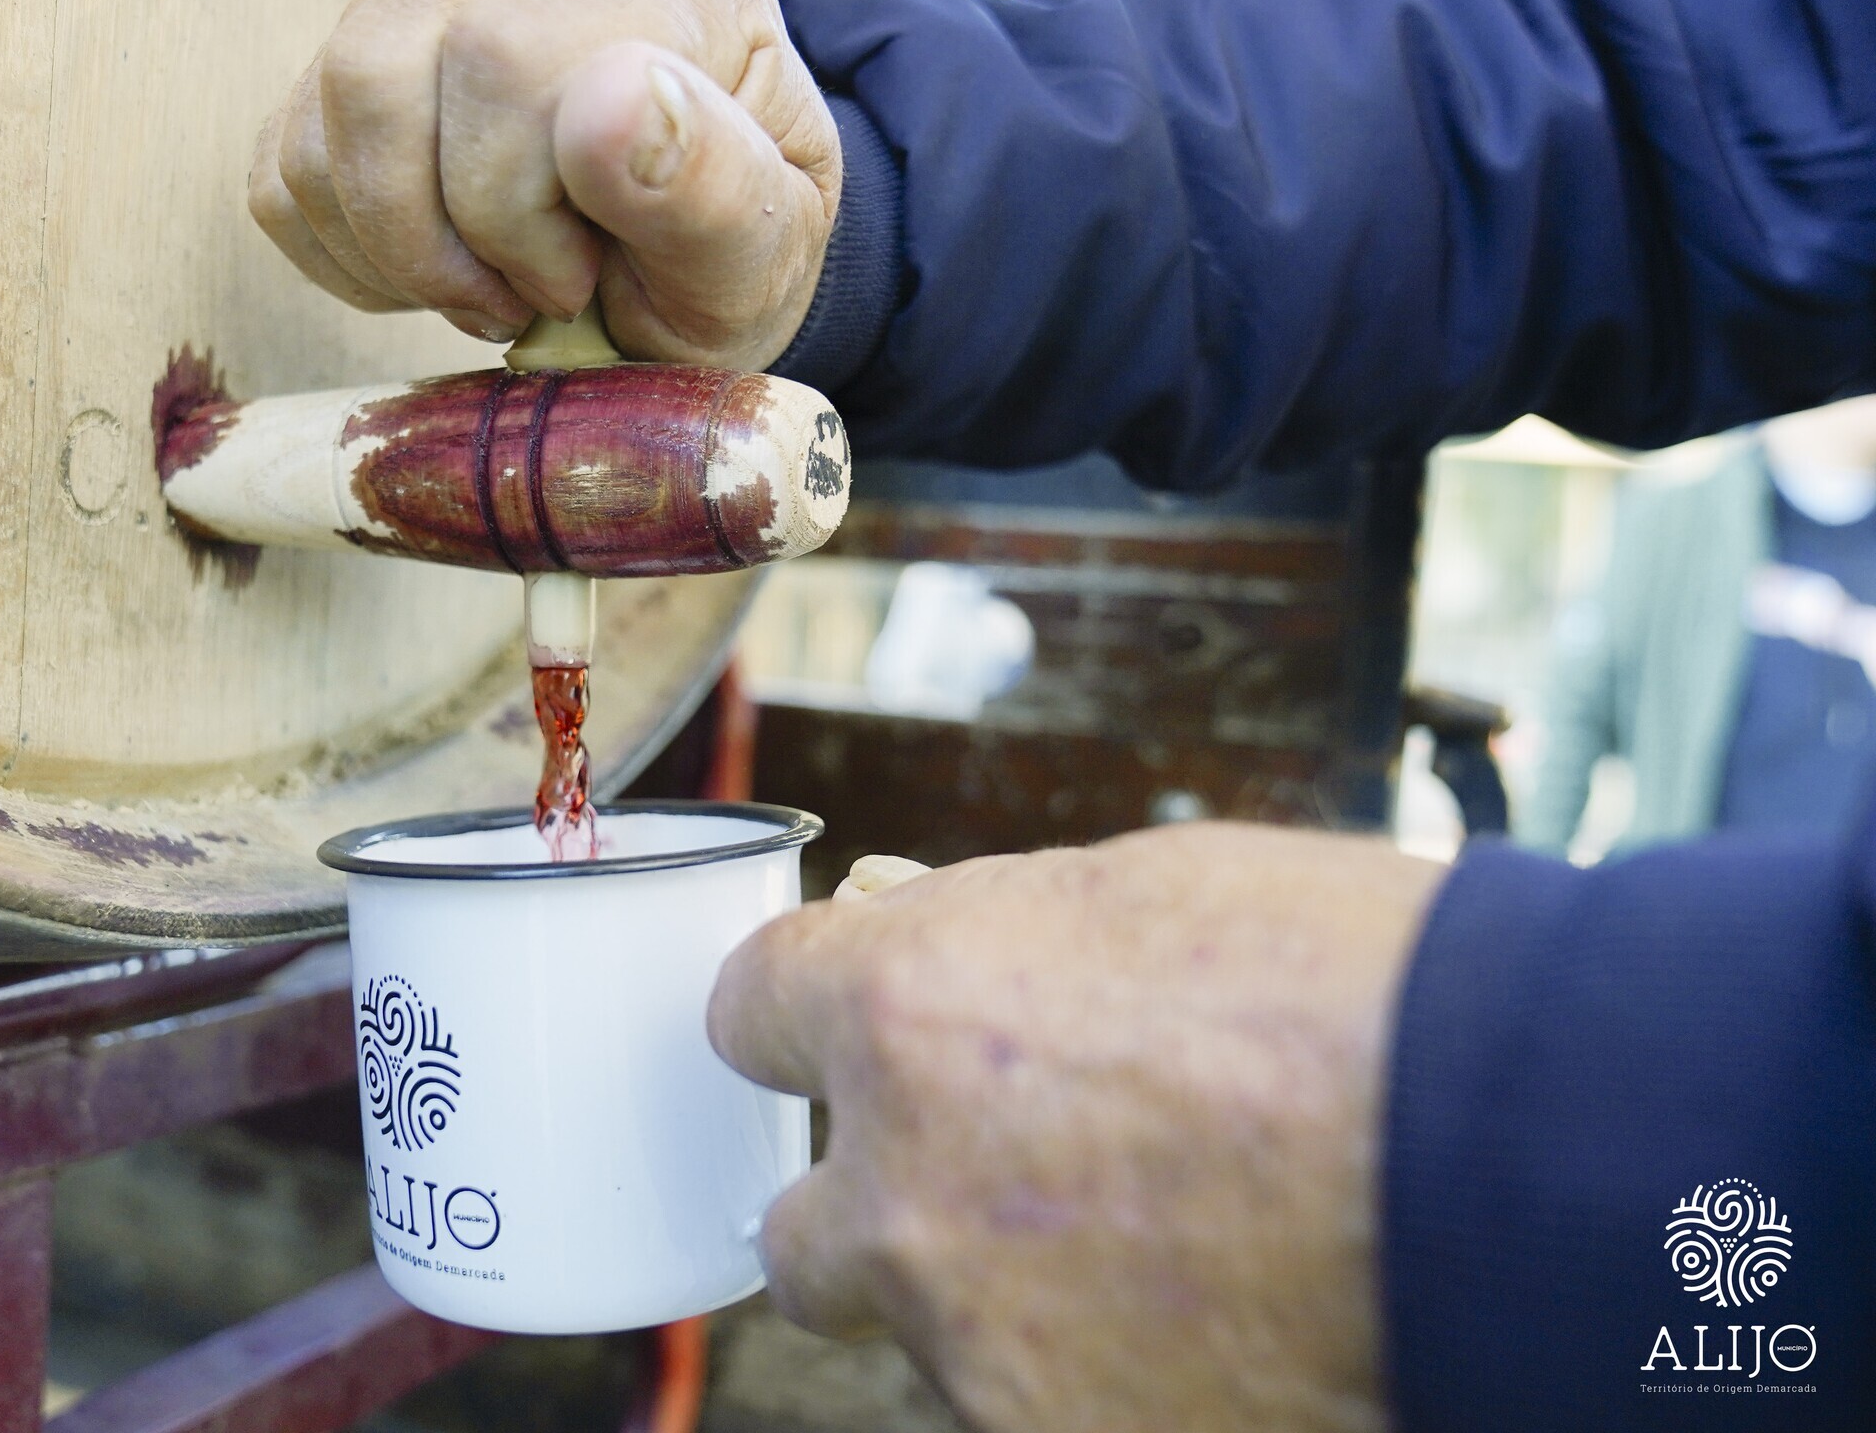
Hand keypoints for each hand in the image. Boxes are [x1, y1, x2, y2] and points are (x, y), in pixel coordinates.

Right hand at [249, 0, 840, 371]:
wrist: (706, 261)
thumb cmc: (735, 259)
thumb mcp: (762, 260)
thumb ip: (709, 187)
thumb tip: (614, 101)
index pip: (506, 54)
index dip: (510, 208)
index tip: (577, 284)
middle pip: (384, 65)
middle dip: (432, 235)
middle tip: (521, 304)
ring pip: (327, 100)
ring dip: (384, 246)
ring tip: (483, 294)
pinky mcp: (379, 56)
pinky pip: (287, 155)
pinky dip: (340, 249)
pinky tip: (432, 277)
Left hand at [709, 823, 1444, 1432]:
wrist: (1528, 1163)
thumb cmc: (1360, 990)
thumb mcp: (1151, 897)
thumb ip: (990, 929)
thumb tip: (895, 909)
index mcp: (906, 1011)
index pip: (749, 1012)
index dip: (805, 1018)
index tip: (840, 1035)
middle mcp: (904, 1191)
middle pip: (798, 1232)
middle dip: (880, 1210)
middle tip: (1002, 1188)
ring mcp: (977, 1348)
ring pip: (933, 1339)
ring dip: (1005, 1304)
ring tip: (1172, 1257)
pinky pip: (1031, 1412)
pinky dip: (1095, 1383)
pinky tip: (1214, 1330)